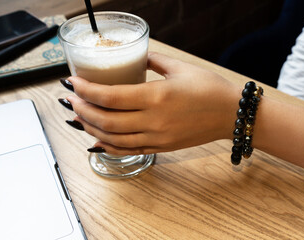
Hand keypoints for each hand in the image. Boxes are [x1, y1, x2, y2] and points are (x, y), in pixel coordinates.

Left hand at [65, 52, 240, 154]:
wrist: (231, 114)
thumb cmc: (209, 89)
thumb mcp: (180, 68)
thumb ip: (153, 61)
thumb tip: (135, 59)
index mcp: (157, 96)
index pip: (110, 96)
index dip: (86, 91)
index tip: (73, 83)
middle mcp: (154, 121)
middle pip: (106, 120)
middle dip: (83, 110)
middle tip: (71, 100)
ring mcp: (157, 138)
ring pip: (113, 139)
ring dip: (91, 128)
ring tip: (79, 117)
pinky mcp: (162, 147)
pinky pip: (129, 150)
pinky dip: (108, 147)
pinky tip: (97, 139)